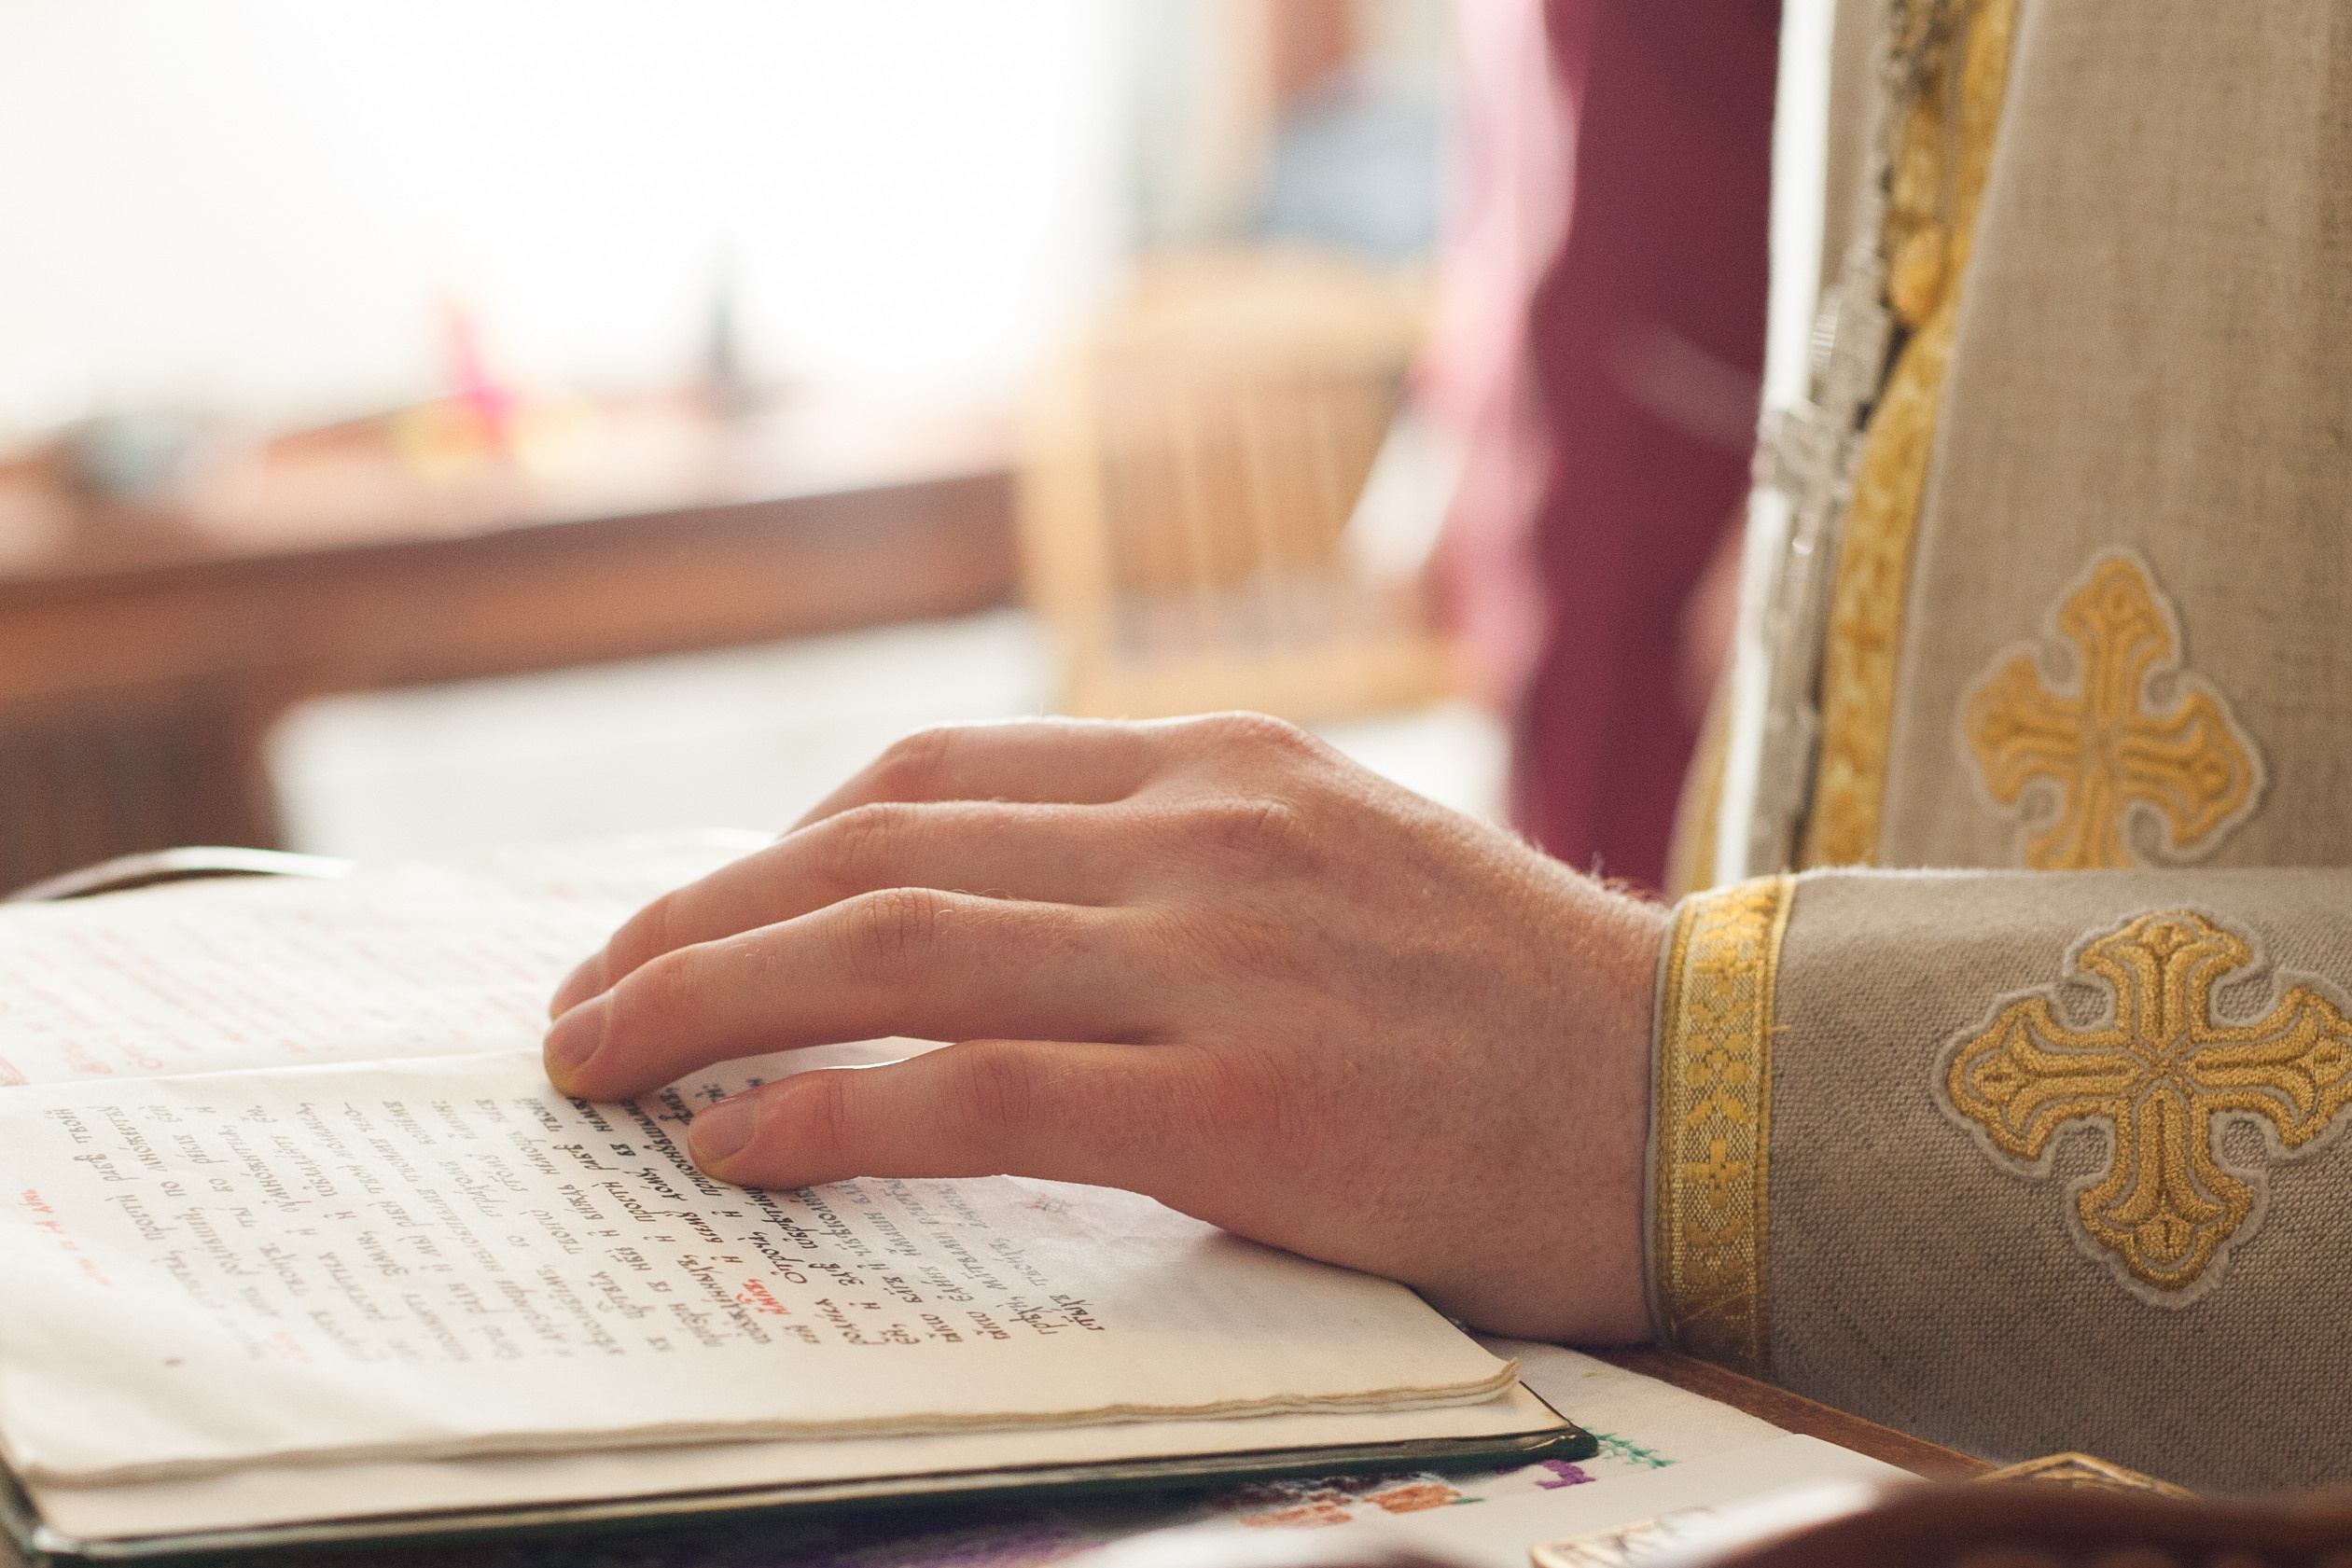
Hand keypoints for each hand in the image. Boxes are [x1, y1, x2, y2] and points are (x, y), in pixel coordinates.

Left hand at [543, 714, 1663, 1342]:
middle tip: (586, 995)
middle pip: (871, 846)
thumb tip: (1009, 937)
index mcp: (1219, 768)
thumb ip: (1181, 872)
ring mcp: (1218, 959)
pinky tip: (737, 1146)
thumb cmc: (1525, 1007)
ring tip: (597, 1060)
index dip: (777, 845)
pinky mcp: (1241, 1105)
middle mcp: (1201, 833)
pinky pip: (977, 1090)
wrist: (1713, 1091)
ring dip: (705, 999)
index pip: (933, 775)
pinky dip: (831, 1112)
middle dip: (693, 920)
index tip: (699, 914)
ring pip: (891, 948)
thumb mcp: (1344, 868)